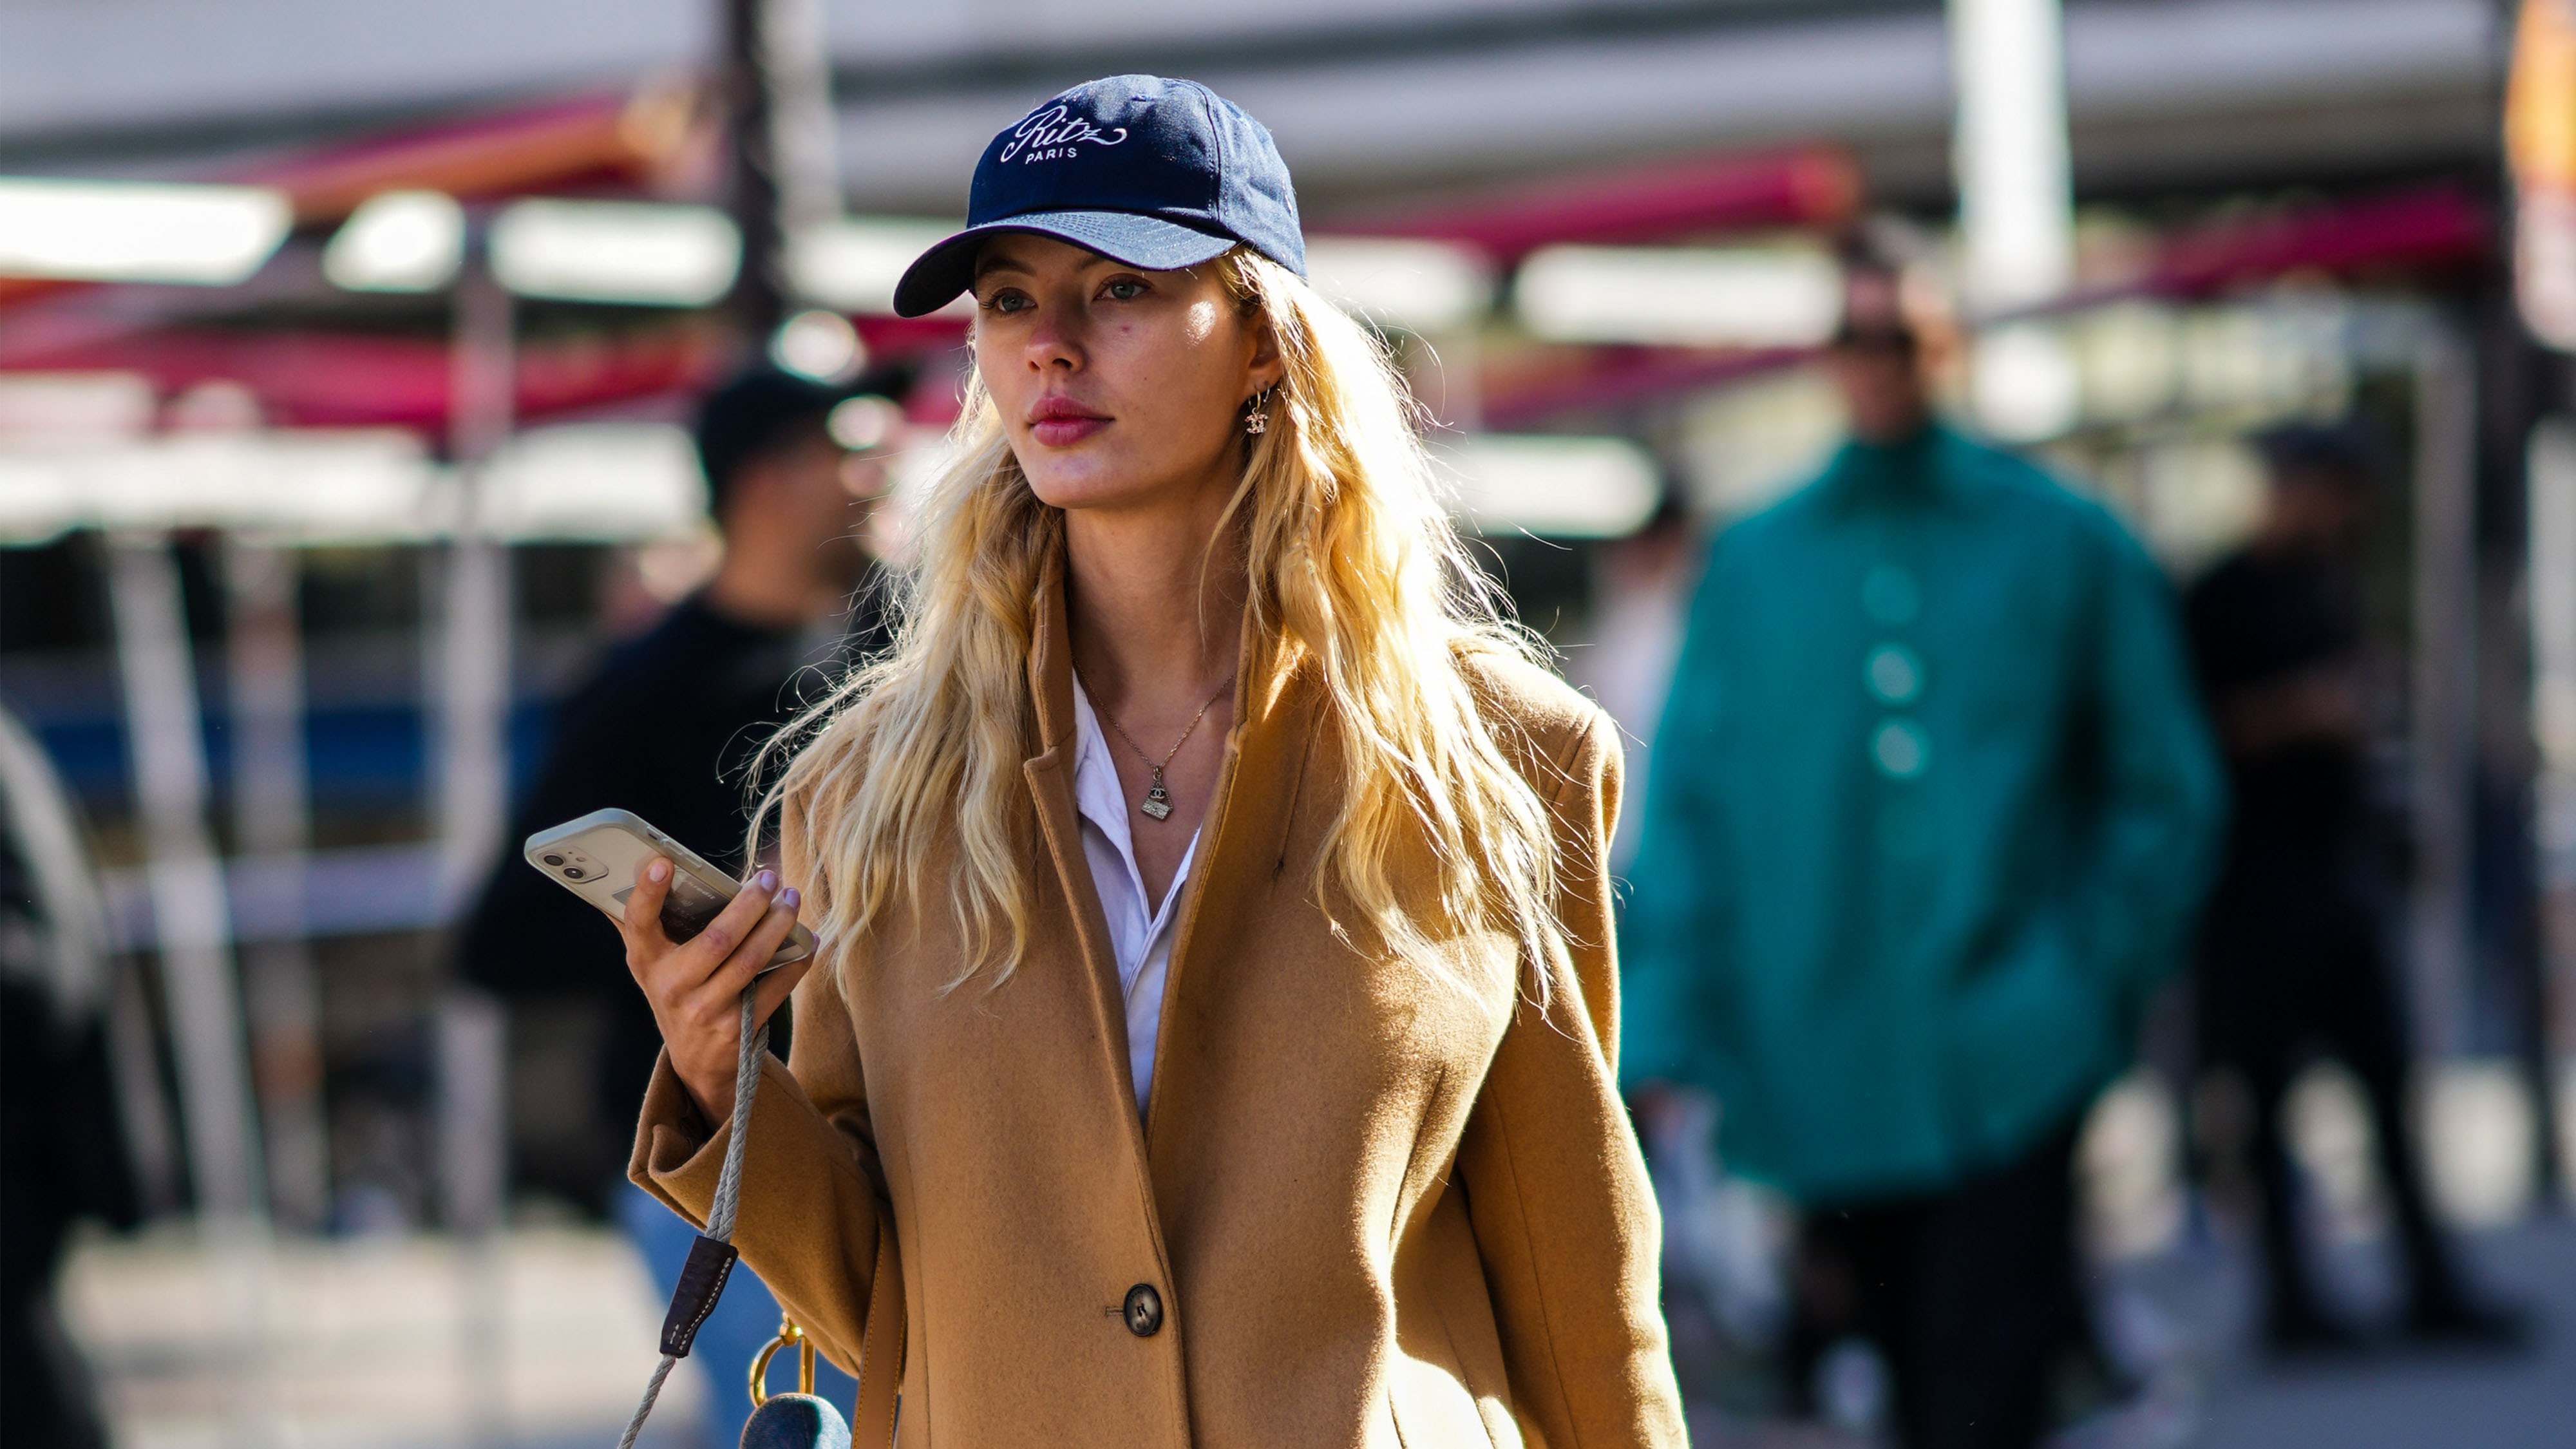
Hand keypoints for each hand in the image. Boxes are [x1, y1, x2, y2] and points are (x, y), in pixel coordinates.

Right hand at [619, 858, 812, 1125]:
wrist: (696, 1060)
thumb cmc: (678, 990)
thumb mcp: (655, 963)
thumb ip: (653, 921)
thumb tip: (655, 861)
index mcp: (646, 960)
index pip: (638, 922)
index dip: (648, 892)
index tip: (664, 862)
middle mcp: (672, 986)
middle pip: (718, 938)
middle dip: (751, 903)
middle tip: (770, 878)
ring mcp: (705, 1010)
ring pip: (751, 959)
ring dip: (779, 924)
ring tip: (792, 899)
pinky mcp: (737, 1028)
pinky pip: (776, 986)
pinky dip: (797, 960)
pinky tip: (808, 940)